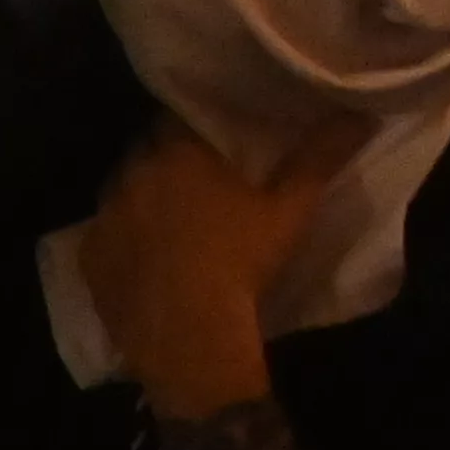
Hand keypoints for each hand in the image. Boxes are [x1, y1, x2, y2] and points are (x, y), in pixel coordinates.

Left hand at [79, 115, 371, 420]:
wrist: (190, 336)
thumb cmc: (241, 262)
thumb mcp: (291, 209)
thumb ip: (320, 155)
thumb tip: (359, 112)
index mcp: (178, 150)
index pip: (180, 113)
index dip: (198, 123)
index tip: (216, 136)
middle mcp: (132, 172)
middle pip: (149, 149)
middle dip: (169, 157)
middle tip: (200, 177)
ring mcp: (105, 216)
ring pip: (124, 190)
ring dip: (144, 196)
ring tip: (173, 219)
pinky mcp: (90, 259)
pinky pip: (105, 236)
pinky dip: (124, 240)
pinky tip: (148, 258)